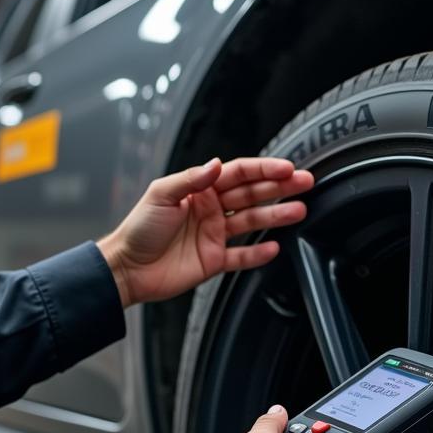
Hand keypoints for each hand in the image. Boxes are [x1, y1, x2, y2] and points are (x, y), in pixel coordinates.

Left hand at [97, 157, 312, 307]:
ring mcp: (214, 234)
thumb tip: (217, 164)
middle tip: (306, 182)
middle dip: (280, 187)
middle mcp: (210, 209)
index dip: (263, 169)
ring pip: (252, 222)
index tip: (285, 168)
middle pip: (252, 194)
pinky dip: (258, 253)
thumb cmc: (137, 228)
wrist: (126, 268)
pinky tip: (275, 246)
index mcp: (199, 189)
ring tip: (300, 210)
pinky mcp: (213, 260)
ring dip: (276, 215)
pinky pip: (242, 256)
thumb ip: (190, 179)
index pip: (238, 173)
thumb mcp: (160, 195)